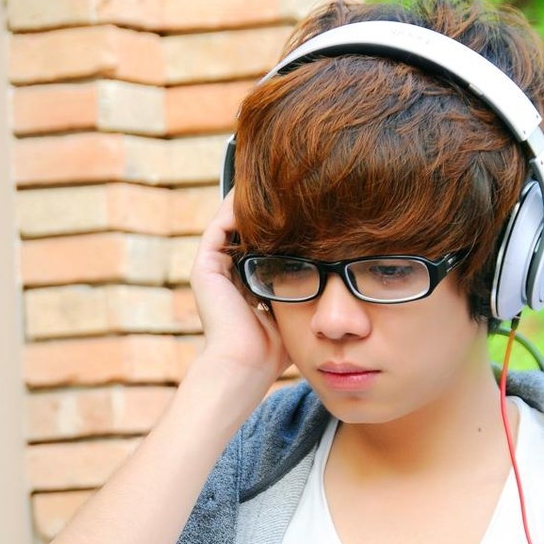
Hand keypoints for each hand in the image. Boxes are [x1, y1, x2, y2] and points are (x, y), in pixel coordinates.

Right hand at [190, 191, 289, 388]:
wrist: (247, 365)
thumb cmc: (274, 349)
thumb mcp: (296, 310)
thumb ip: (307, 290)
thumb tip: (339, 273)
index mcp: (244, 284)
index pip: (260, 244)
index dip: (279, 224)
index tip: (302, 205)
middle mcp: (225, 274)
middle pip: (244, 229)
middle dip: (265, 208)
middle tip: (289, 182)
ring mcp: (213, 270)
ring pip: (230, 223)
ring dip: (250, 201)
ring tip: (274, 179)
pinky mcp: (204, 268)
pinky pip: (219, 227)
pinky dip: (235, 208)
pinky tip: (257, 194)